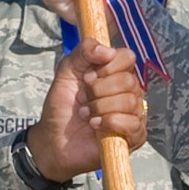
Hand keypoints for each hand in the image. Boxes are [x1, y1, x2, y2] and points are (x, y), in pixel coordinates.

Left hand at [26, 39, 146, 179]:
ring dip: (100, 108)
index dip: (106, 66)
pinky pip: (133, 124)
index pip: (127, 58)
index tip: (87, 77)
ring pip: (129, 102)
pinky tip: (95, 125)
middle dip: (98, 91)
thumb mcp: (66, 71)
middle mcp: (129, 92)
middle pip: (128, 80)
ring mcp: (134, 114)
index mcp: (116, 74)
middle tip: (82, 99)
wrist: (53, 139)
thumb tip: (107, 50)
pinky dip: (110, 122)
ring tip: (86, 115)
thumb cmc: (63, 107)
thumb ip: (83, 51)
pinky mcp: (134, 136)